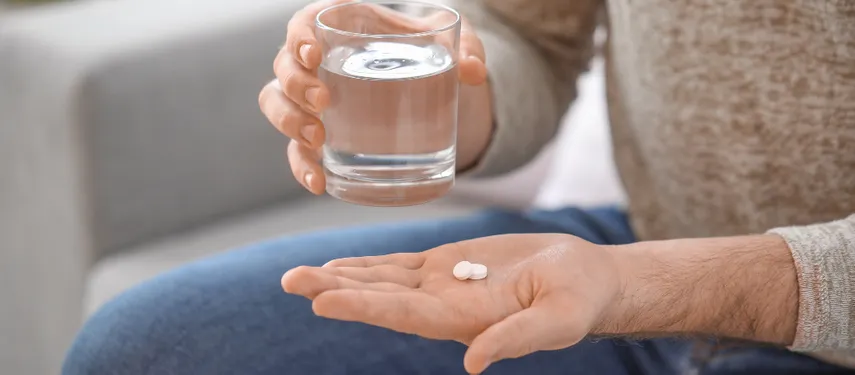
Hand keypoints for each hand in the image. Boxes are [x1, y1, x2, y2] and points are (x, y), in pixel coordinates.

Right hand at [258, 0, 491, 194]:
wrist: (434, 88)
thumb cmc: (430, 52)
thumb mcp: (452, 44)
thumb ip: (466, 49)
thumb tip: (473, 71)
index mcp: (343, 29)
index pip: (304, 24)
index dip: (299, 36)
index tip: (314, 53)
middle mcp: (319, 63)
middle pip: (284, 67)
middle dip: (295, 86)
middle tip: (324, 102)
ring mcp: (314, 101)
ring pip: (277, 105)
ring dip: (289, 122)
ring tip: (318, 139)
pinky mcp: (320, 135)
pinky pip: (297, 150)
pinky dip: (302, 167)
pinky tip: (319, 183)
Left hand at [281, 234, 625, 373]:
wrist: (584, 277)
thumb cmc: (579, 301)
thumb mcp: (557, 321)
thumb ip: (516, 340)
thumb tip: (473, 364)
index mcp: (464, 321)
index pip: (403, 315)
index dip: (364, 306)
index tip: (322, 301)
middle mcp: (442, 306)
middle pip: (379, 297)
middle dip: (334, 289)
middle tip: (289, 281)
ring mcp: (441, 284)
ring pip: (381, 279)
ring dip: (340, 276)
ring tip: (298, 275)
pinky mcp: (448, 264)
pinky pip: (399, 264)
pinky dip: (367, 264)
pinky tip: (338, 265)